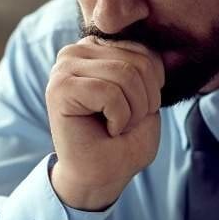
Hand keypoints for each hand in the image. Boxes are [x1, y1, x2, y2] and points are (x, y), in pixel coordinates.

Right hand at [45, 36, 164, 210]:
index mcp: (96, 48)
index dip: (154, 87)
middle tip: (127, 123)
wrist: (103, 177)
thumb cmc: (125, 139)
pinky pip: (109, 93)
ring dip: (133, 112)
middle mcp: (75, 51)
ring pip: (125, 76)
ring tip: (117, 126)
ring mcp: (63, 68)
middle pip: (138, 63)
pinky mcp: (59, 88)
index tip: (136, 110)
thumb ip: (148, 65)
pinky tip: (107, 130)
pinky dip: (120, 119)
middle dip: (145, 101)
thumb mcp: (147, 94)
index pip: (145, 51)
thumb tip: (159, 42)